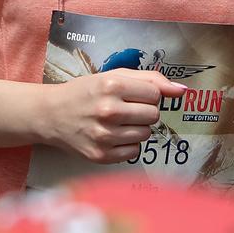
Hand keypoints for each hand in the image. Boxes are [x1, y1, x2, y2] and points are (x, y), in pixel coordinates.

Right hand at [37, 69, 185, 164]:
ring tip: (117, 122)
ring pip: (146, 134)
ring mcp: (104, 136)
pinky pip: (135, 151)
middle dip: (143, 111)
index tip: (131, 95)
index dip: (146, 94)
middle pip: (154, 115)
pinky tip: (112, 136)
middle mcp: (107, 111)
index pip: (155, 94)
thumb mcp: (112, 76)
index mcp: (111, 86)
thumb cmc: (85, 93)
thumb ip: (150, 79)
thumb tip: (183, 90)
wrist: (51, 115)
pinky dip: (128, 144)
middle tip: (124, 109)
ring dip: (137, 128)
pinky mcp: (101, 156)